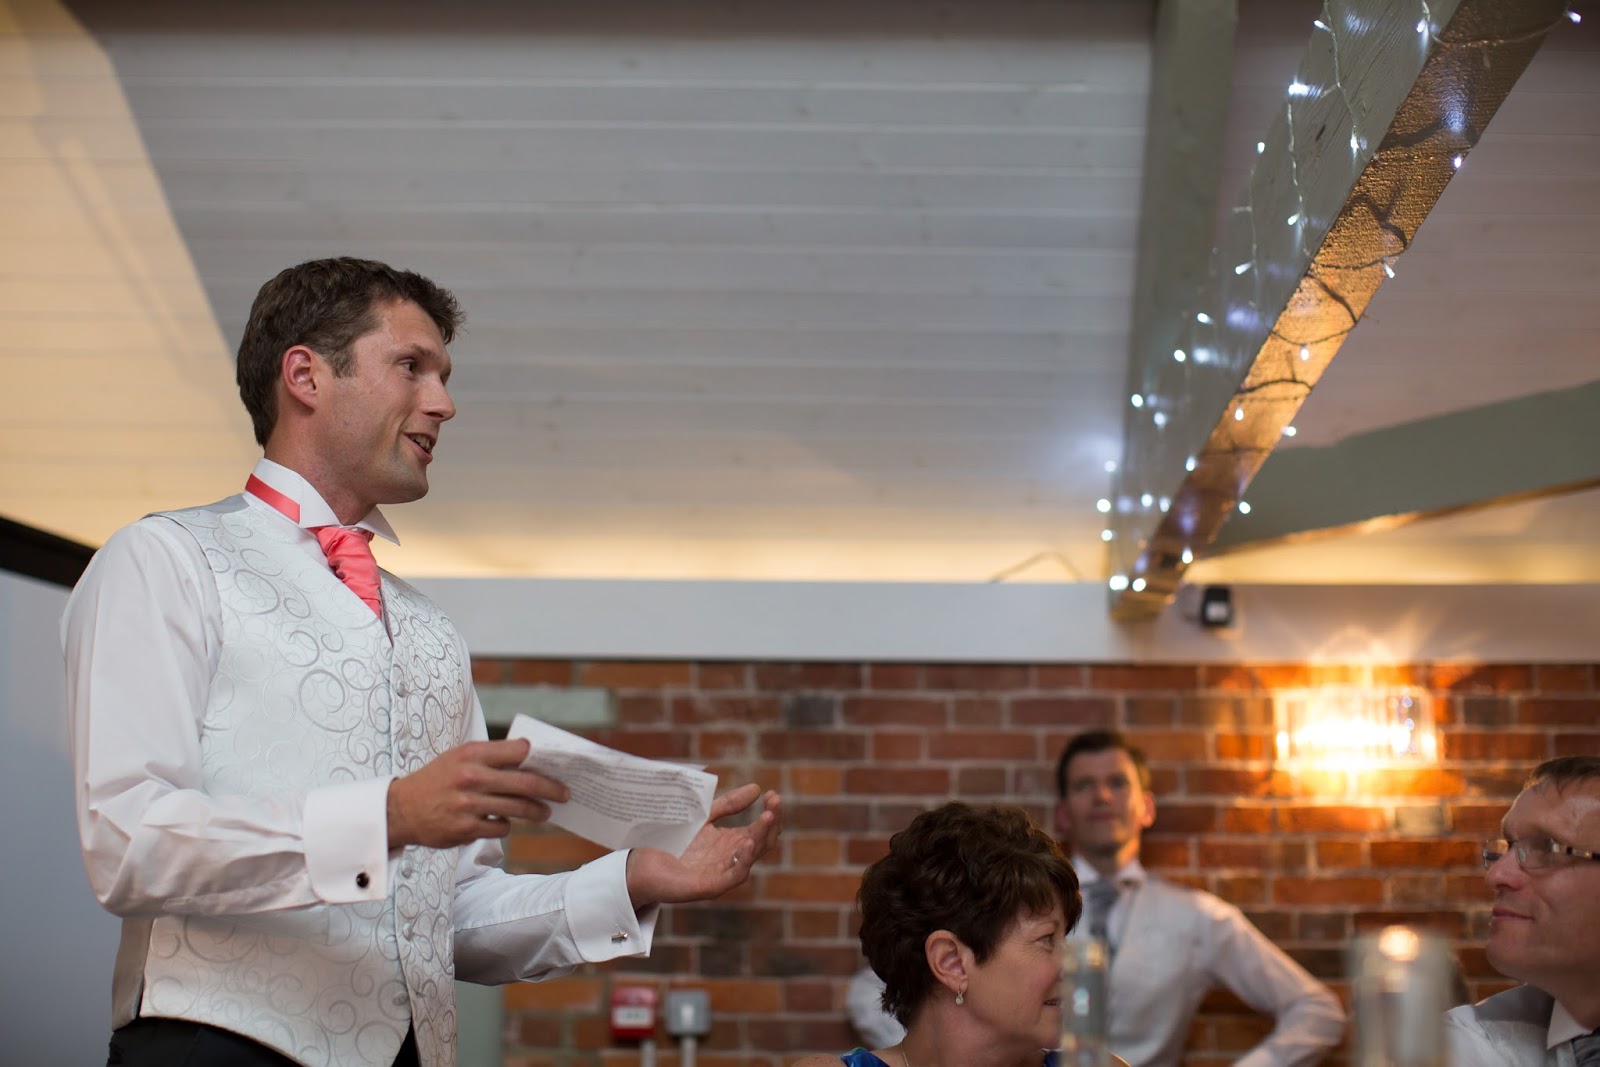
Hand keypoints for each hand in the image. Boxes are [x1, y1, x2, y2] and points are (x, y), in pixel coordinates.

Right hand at [386, 739, 568, 849]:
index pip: (518, 751)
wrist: (401, 808)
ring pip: (518, 808)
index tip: (555, 764)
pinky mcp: (466, 828)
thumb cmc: (437, 779)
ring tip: (545, 813)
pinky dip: (506, 826)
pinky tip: (503, 822)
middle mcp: (472, 777)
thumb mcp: (459, 758)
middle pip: (526, 783)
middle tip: (565, 794)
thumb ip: (491, 757)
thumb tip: (530, 759)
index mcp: (473, 754)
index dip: (540, 758)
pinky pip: (501, 828)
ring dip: (536, 812)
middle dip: (552, 789)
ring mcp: (469, 804)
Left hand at [624, 785, 781, 907]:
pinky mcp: (711, 886)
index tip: (772, 794)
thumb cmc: (673, 842)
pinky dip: (744, 860)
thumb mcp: (704, 816)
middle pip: (764, 842)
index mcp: (734, 842)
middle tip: (775, 802)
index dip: (771, 812)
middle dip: (772, 821)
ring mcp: (724, 873)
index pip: (762, 828)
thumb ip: (727, 804)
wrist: (643, 865)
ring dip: (762, 837)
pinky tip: (748, 843)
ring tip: (767, 817)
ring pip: (753, 857)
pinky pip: (734, 875)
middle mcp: (733, 858)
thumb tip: (756, 788)